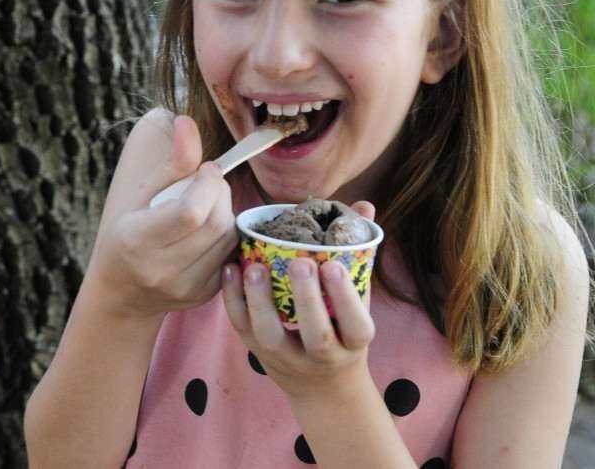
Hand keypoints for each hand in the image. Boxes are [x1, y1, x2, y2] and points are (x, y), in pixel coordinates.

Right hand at [86, 109, 237, 319]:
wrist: (123, 292)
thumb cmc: (128, 233)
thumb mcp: (141, 195)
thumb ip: (171, 162)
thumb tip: (187, 121)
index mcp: (137, 239)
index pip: (190, 212)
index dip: (208, 183)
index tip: (205, 169)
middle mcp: (161, 269)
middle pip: (216, 223)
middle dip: (221, 193)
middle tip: (208, 184)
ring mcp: (185, 287)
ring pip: (229, 238)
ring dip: (227, 212)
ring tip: (207, 206)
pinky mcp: (203, 295)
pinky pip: (232, 255)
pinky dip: (227, 235)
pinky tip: (208, 231)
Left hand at [222, 201, 377, 400]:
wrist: (323, 387)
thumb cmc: (344, 330)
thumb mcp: (360, 300)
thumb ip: (358, 254)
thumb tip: (364, 207)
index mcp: (354, 341)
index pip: (355, 324)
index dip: (345, 298)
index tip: (334, 267)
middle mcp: (323, 355)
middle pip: (315, 334)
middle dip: (307, 299)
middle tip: (300, 263)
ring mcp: (287, 358)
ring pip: (272, 336)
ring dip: (261, 301)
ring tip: (255, 268)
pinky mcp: (259, 353)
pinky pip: (243, 329)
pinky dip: (234, 300)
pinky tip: (231, 269)